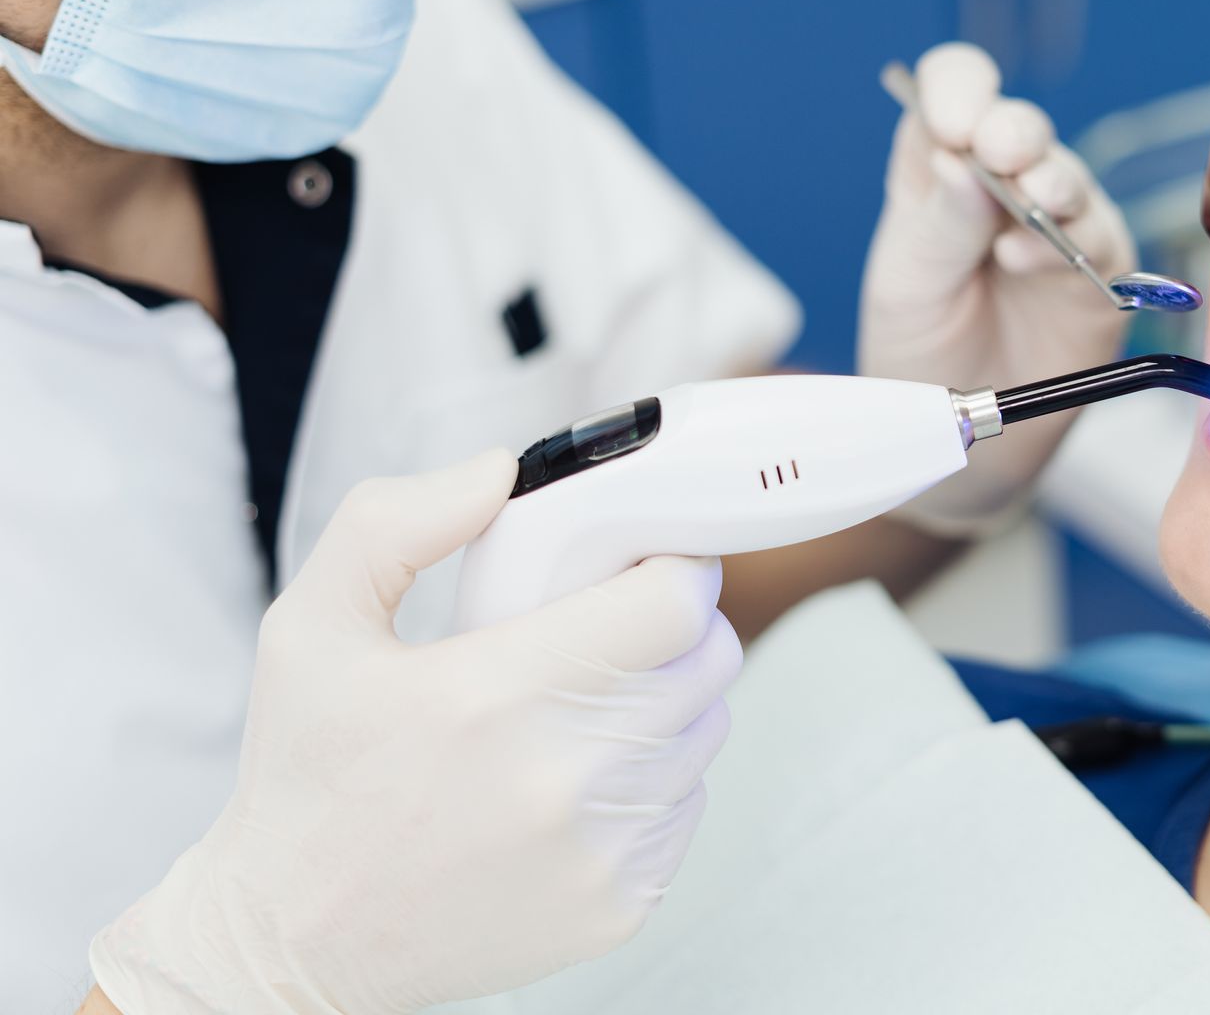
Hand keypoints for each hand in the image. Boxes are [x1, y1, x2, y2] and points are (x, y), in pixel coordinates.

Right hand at [89, 452, 738, 1014]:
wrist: (292, 943)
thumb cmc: (307, 779)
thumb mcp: (311, 627)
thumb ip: (396, 523)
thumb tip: (499, 474)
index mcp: (493, 694)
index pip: (675, 605)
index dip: (673, 567)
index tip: (645, 564)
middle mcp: (561, 777)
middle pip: (709, 661)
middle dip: (676, 626)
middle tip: (615, 627)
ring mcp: (599, 850)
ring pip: (706, 732)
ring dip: (667, 704)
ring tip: (586, 705)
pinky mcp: (620, 905)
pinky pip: (687, 807)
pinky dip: (654, 782)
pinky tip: (579, 778)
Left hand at [860, 43, 1136, 533]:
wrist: (964, 442)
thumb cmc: (921, 353)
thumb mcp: (907, 287)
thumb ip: (936, 225)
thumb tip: (959, 158)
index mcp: (939, 170)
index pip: (953, 91)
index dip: (960, 90)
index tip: (955, 122)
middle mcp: (1001, 185)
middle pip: (1017, 125)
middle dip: (1012, 132)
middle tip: (1000, 153)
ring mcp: (1054, 224)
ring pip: (1065, 175)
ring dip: (1049, 181)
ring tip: (1030, 203)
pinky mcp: (1098, 271)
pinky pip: (1096, 237)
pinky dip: (1067, 241)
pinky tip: (1031, 258)